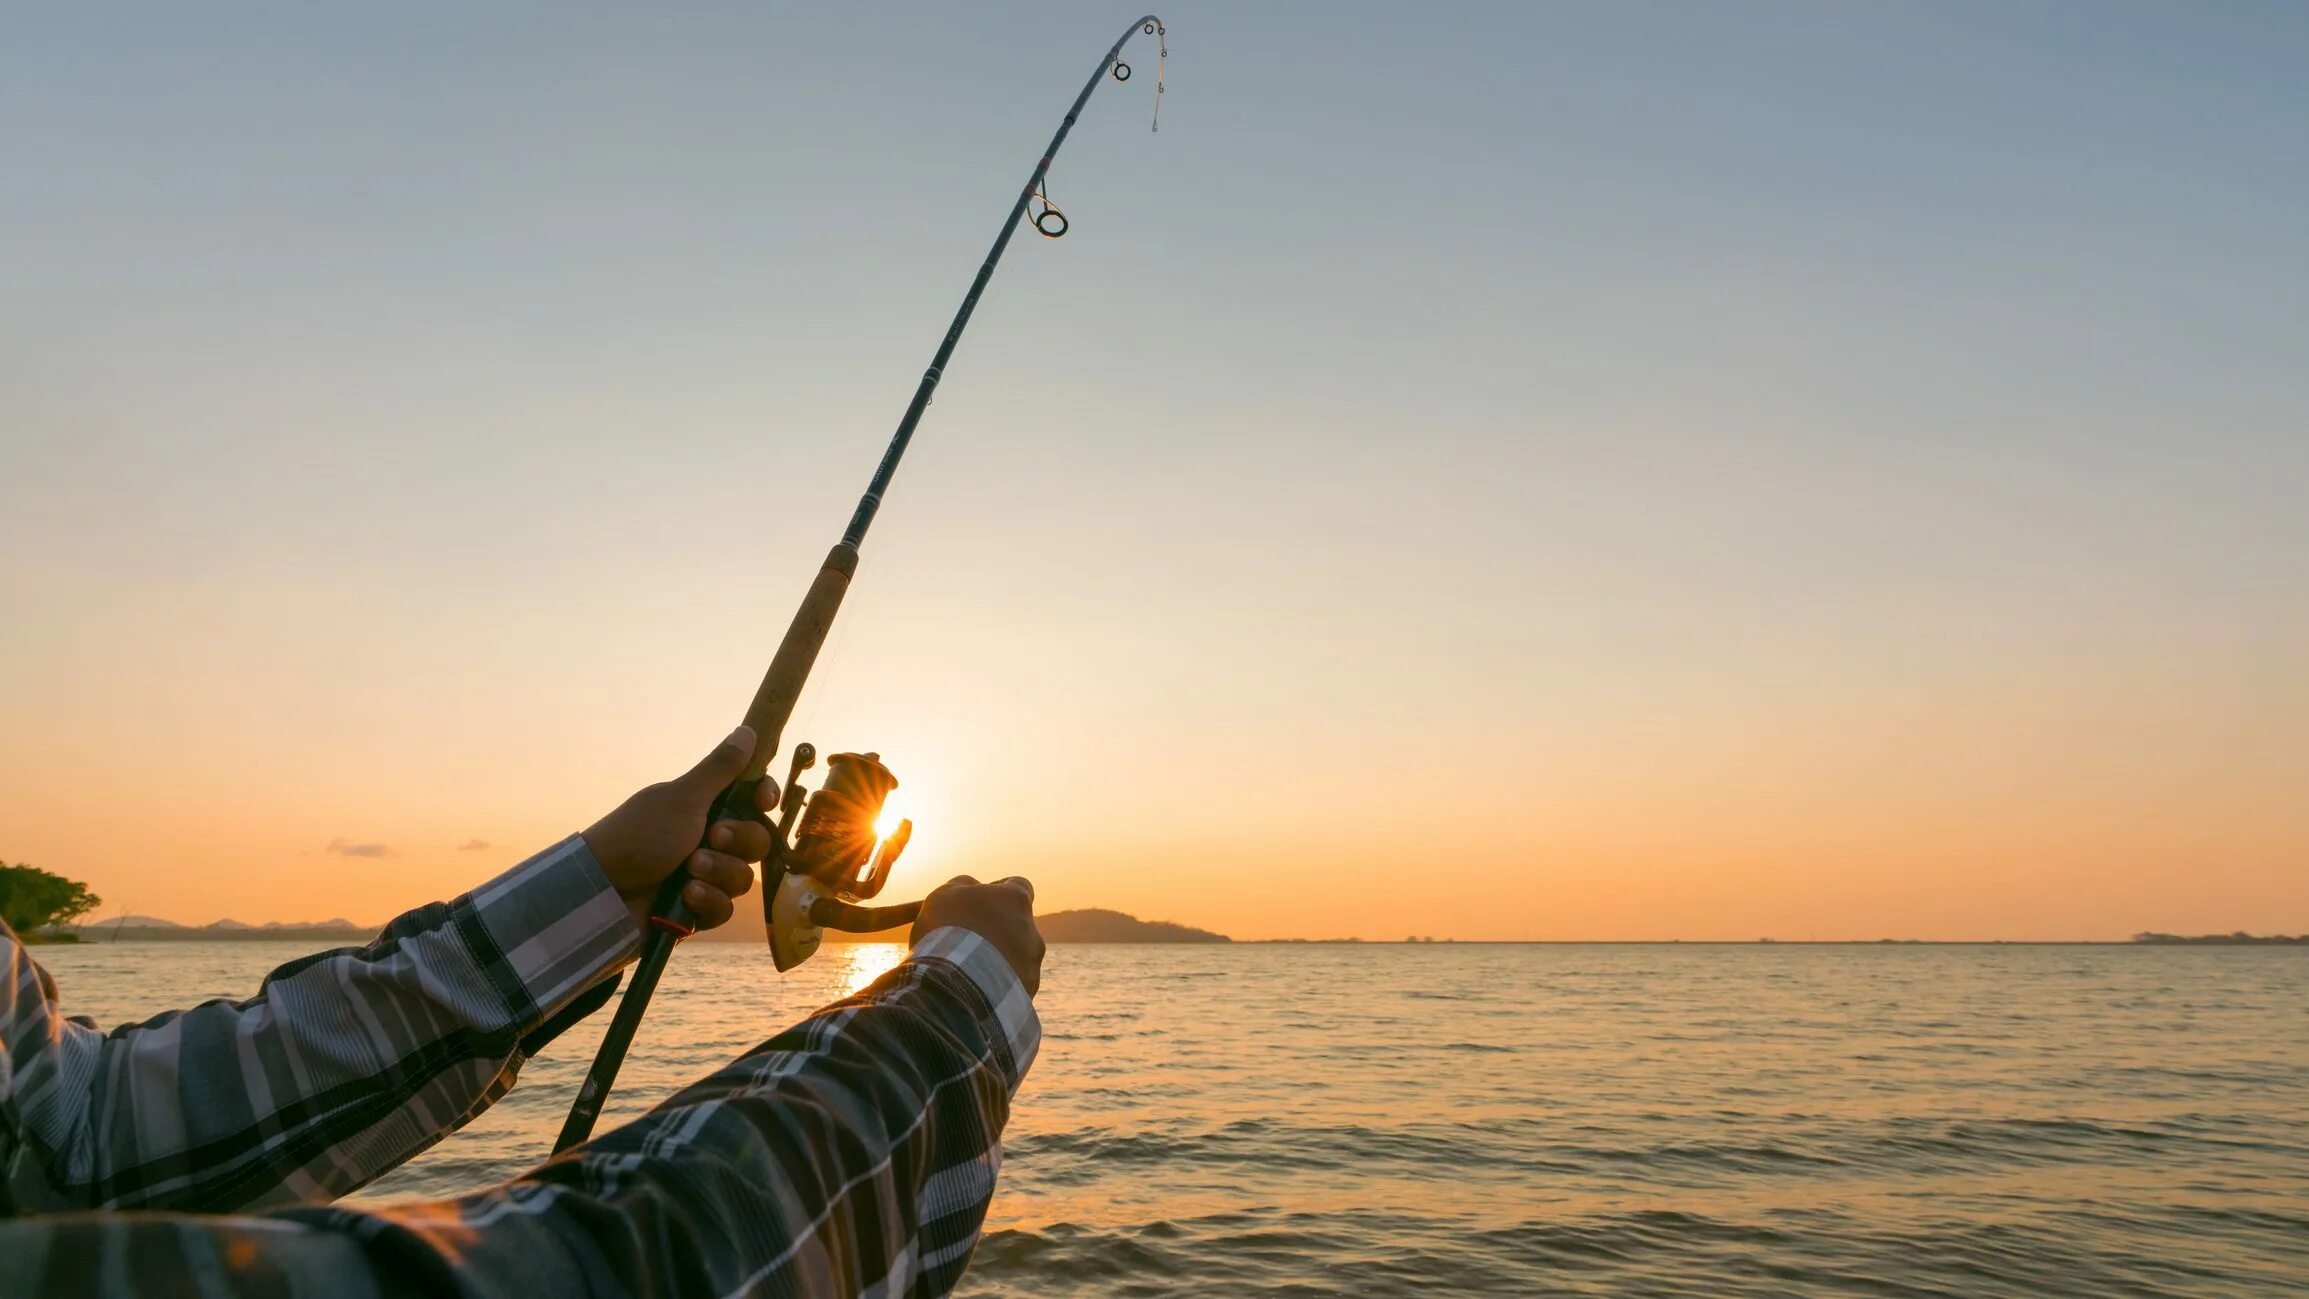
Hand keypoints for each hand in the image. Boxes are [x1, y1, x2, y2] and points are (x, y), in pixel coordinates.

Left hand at [582, 725, 778, 937]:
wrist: (604, 889)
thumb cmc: (640, 834)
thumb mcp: (683, 798)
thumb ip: (720, 768)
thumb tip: (747, 730)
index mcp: (705, 807)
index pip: (753, 799)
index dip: (764, 798)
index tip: (763, 801)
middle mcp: (708, 840)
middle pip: (756, 840)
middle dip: (738, 841)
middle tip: (710, 837)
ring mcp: (704, 876)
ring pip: (742, 877)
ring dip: (719, 872)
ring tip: (689, 871)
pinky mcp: (697, 911)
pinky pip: (725, 908)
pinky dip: (708, 901)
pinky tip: (686, 897)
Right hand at [910, 875, 1044, 996]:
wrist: (956, 984)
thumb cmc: (948, 931)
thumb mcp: (945, 895)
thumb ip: (962, 885)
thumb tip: (972, 887)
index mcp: (1016, 900)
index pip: (1019, 886)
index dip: (999, 893)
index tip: (980, 902)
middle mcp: (1032, 930)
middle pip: (1017, 925)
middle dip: (997, 931)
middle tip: (967, 941)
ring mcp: (1032, 963)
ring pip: (1016, 957)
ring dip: (997, 960)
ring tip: (966, 971)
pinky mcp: (1026, 991)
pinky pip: (1012, 985)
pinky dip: (997, 986)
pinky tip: (974, 990)